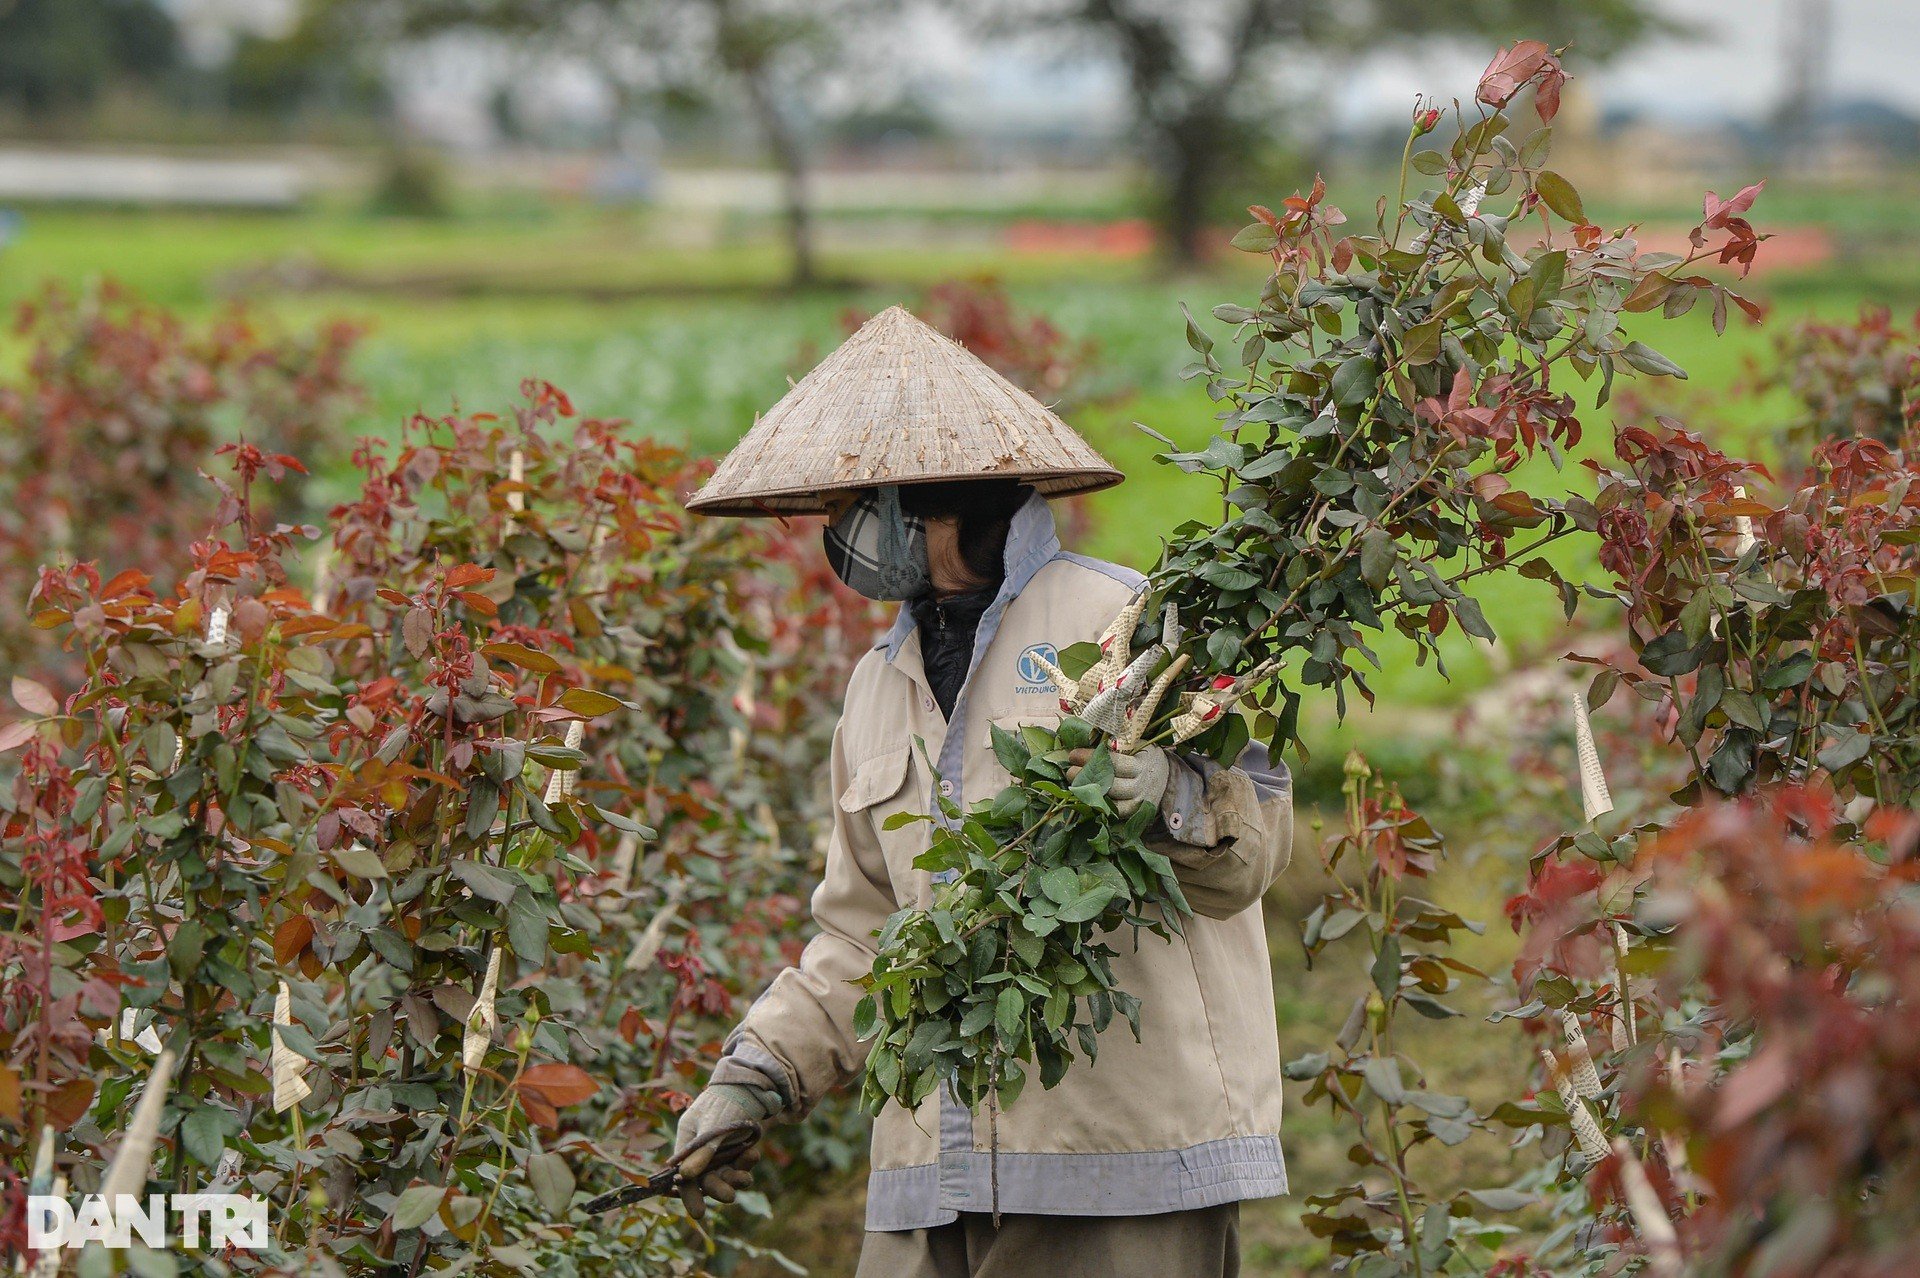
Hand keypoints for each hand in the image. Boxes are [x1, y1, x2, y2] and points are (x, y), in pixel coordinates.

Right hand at [672, 1083, 775, 1217]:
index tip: (698, 1214)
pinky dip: (746, 1164)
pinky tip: (753, 1154)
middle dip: (717, 1189)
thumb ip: (702, 1151)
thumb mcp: (712, 1125)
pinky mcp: (736, 1150)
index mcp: (687, 1141)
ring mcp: (719, 1151)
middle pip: (705, 1178)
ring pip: (724, 1175)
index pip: (684, 1175)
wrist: (750, 1085)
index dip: (689, 1194)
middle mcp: (701, 1150)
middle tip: (729, 1197)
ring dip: (734, 1179)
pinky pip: (740, 1165)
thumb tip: (686, 1177)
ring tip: (746, 1179)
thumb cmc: (725, 1101)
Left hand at [1065, 744, 1170, 816]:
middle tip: (1069, 772)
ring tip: (1074, 786)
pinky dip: (1101, 808)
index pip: (1113, 761)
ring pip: (1112, 802)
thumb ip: (1118, 742)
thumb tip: (1088, 737)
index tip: (1073, 754)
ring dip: (1090, 794)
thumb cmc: (1143, 755)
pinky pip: (1117, 813)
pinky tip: (1087, 799)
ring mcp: (1139, 800)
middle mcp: (1141, 783)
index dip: (1091, 758)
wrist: (1166, 775)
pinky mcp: (1136, 812)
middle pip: (1111, 784)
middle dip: (1087, 778)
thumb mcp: (1136, 743)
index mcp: (1140, 763)